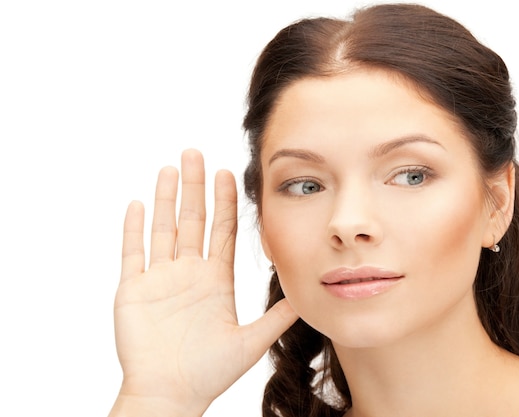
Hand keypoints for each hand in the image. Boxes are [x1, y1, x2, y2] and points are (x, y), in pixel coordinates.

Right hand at [109, 150, 297, 415]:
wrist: (171, 393)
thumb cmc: (209, 372)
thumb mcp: (252, 340)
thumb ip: (277, 317)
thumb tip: (307, 296)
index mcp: (215, 279)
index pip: (222, 230)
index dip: (225, 202)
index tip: (228, 174)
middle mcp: (188, 272)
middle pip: (192, 220)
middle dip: (195, 187)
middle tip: (196, 153)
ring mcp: (160, 279)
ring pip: (163, 228)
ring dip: (166, 198)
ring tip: (170, 168)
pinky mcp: (133, 289)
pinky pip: (132, 253)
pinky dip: (134, 229)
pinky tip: (138, 203)